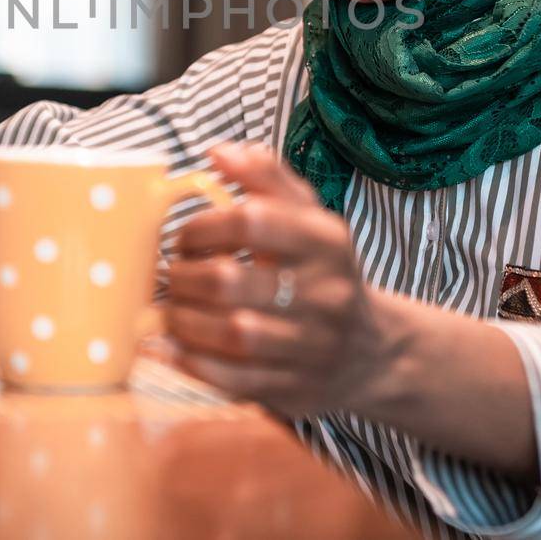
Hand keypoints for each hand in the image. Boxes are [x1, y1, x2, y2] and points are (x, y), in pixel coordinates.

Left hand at [163, 142, 398, 416]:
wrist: (371, 351)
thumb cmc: (322, 271)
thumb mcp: (308, 216)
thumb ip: (265, 177)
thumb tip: (218, 151)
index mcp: (326, 240)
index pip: (251, 222)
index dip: (202, 227)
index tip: (185, 237)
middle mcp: (325, 293)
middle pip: (231, 282)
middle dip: (184, 277)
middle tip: (170, 275)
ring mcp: (312, 347)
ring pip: (232, 334)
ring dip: (184, 321)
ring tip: (170, 309)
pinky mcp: (296, 389)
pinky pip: (234, 380)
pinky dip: (192, 363)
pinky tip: (169, 348)